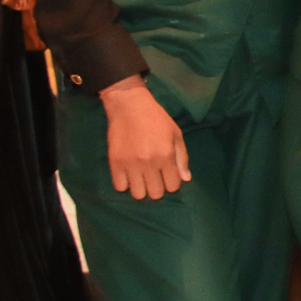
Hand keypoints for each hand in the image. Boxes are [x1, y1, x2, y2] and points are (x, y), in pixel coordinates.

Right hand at [101, 78, 190, 198]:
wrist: (129, 105)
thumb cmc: (156, 119)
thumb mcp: (176, 134)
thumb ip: (182, 158)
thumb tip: (185, 179)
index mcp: (166, 155)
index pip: (173, 186)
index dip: (172, 182)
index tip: (167, 175)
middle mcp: (149, 162)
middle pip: (155, 194)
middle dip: (157, 187)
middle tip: (154, 176)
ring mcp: (130, 164)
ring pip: (138, 194)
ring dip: (141, 188)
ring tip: (141, 177)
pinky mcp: (115, 163)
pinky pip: (120, 187)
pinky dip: (125, 183)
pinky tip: (129, 174)